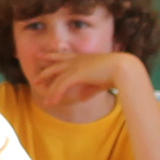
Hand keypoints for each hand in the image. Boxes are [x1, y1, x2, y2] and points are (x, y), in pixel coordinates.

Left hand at [27, 49, 141, 107]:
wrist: (124, 68)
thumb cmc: (117, 73)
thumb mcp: (99, 82)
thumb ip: (89, 89)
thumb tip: (81, 97)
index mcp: (83, 58)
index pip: (64, 57)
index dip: (52, 56)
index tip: (43, 56)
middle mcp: (77, 60)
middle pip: (55, 64)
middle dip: (45, 72)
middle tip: (35, 78)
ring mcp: (76, 66)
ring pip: (56, 78)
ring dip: (50, 91)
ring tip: (45, 101)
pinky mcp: (76, 74)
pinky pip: (61, 85)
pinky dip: (55, 94)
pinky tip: (51, 102)